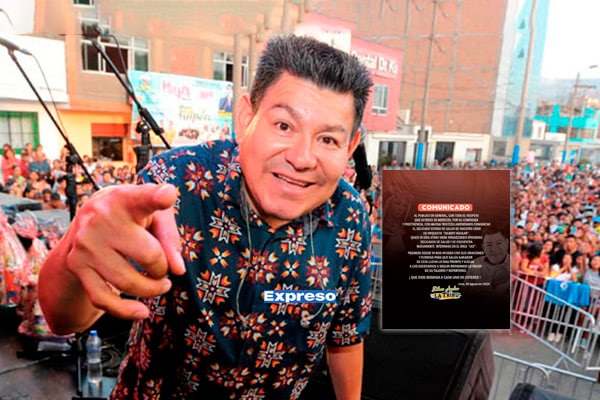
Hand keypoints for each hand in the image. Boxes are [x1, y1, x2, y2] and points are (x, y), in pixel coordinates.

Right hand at [66, 183, 183, 319]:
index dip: (157, 197)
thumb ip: (170, 237)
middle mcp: (101, 218)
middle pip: (148, 256)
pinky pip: (102, 299)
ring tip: (158, 284)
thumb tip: (176, 270)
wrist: (86, 222)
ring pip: (127, 282)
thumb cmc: (130, 217)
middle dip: (163, 269)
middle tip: (163, 268)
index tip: (167, 196)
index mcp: (126, 199)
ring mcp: (86, 243)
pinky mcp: (76, 265)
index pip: (144, 197)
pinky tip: (141, 312)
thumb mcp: (154, 216)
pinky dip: (125, 311)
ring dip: (150, 290)